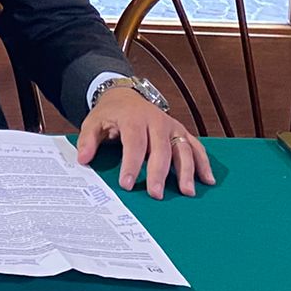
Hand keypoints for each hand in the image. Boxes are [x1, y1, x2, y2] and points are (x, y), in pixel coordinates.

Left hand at [76, 86, 213, 199]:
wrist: (124, 95)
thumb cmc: (110, 113)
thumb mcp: (93, 121)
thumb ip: (88, 140)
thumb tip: (83, 159)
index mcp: (133, 118)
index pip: (134, 143)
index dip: (131, 164)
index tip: (126, 184)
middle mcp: (156, 120)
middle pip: (160, 149)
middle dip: (158, 172)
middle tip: (155, 194)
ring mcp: (171, 126)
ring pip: (183, 148)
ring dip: (187, 170)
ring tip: (187, 192)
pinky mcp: (181, 131)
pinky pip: (196, 146)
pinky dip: (204, 162)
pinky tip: (207, 180)